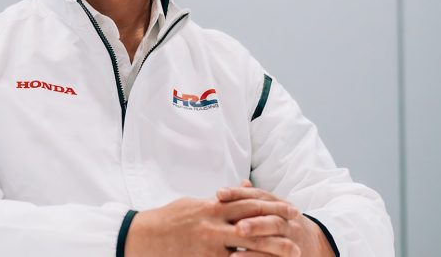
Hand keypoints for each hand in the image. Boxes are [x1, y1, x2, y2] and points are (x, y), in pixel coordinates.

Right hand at [124, 196, 295, 256]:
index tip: (289, 208)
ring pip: (248, 249)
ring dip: (271, 251)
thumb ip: (221, 200)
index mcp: (213, 207)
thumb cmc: (170, 219)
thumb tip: (241, 190)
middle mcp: (214, 226)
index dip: (272, 205)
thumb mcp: (196, 203)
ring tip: (291, 253)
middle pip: (253, 226)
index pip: (249, 203)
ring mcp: (210, 246)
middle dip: (277, 228)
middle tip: (297, 231)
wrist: (144, 237)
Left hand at [216, 180, 334, 256]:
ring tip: (234, 253)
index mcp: (279, 204)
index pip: (259, 196)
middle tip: (237, 227)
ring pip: (276, 241)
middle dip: (254, 223)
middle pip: (271, 219)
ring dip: (257, 246)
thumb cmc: (284, 224)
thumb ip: (255, 198)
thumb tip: (241, 182)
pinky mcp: (292, 255)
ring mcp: (292, 239)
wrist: (316, 244)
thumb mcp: (273, 207)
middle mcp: (288, 221)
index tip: (219, 194)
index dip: (239, 194)